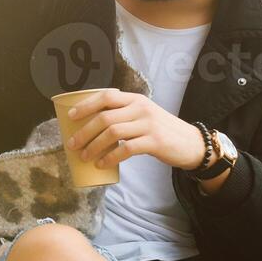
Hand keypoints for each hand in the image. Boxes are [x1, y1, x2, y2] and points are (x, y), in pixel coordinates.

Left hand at [63, 89, 209, 169]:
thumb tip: (91, 124)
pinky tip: (102, 164)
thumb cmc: (161, 131)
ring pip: (113, 132)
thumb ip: (124, 114)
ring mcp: (148, 124)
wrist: (191, 143)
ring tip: (84, 156)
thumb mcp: (143, 115)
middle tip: (72, 144)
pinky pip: (126, 149)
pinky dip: (110, 157)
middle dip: (84, 131)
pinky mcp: (154, 141)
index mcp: (135, 99)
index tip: (70, 117)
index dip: (85, 105)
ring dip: (94, 146)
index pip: (106, 96)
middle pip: (105, 117)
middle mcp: (141, 108)